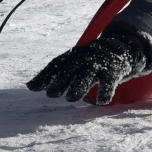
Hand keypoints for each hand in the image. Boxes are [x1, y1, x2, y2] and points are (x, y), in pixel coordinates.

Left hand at [26, 33, 151, 104]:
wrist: (122, 49)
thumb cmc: (90, 61)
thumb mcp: (72, 64)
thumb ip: (53, 74)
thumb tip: (29, 86)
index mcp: (73, 55)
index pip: (56, 64)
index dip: (45, 75)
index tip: (34, 87)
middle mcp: (84, 57)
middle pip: (71, 68)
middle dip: (61, 80)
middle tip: (51, 94)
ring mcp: (100, 63)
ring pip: (88, 74)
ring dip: (79, 86)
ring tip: (71, 98)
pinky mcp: (114, 70)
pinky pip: (109, 81)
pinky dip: (105, 90)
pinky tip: (100, 101)